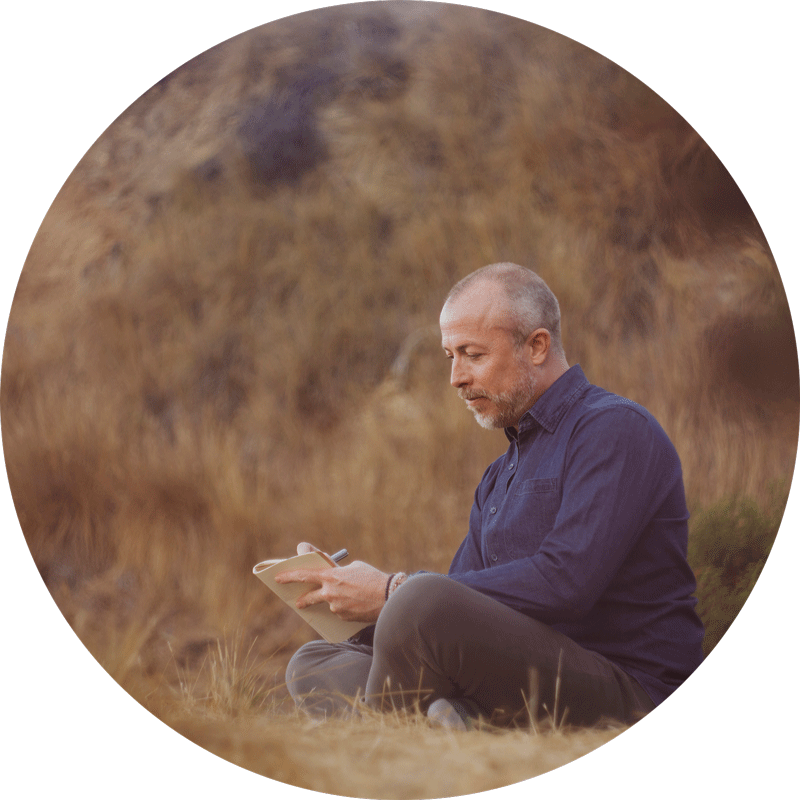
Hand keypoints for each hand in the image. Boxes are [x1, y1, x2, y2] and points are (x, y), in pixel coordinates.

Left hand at [275, 557, 389, 622]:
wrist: (389, 597)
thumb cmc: (373, 578)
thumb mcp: (354, 568)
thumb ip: (339, 571)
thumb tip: (331, 574)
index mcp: (330, 576)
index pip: (304, 575)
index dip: (289, 576)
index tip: (278, 577)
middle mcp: (330, 593)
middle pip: (309, 597)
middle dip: (302, 599)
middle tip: (297, 601)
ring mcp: (336, 607)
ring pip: (328, 604)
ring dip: (333, 601)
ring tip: (346, 599)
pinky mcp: (343, 618)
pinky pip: (339, 612)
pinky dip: (344, 608)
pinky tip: (356, 604)